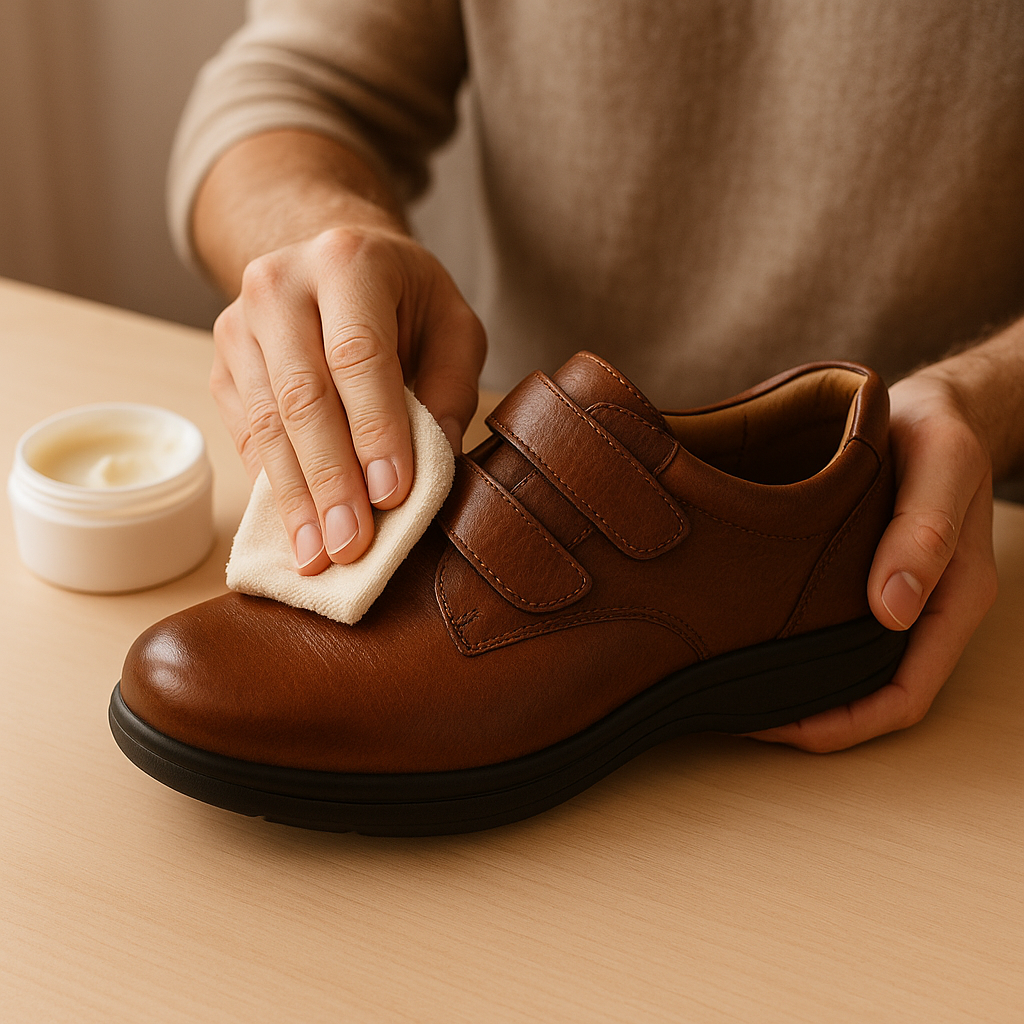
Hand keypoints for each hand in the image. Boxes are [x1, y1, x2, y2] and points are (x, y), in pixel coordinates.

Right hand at [210, 225, 485, 574]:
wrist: (333, 265)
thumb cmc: (406, 303)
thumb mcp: (452, 326)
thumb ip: (451, 388)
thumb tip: (434, 467)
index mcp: (347, 261)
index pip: (358, 355)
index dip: (375, 430)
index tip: (393, 496)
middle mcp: (280, 286)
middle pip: (302, 395)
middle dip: (330, 479)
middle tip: (352, 545)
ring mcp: (240, 326)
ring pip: (266, 423)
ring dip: (296, 497)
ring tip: (319, 555)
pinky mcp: (223, 366)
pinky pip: (247, 436)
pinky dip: (273, 488)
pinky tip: (295, 531)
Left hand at [749, 369, 997, 751]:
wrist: (929, 406)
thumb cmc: (939, 434)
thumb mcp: (941, 470)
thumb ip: (924, 533)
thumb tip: (892, 609)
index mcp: (953, 599)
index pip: (905, 693)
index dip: (847, 724)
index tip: (782, 726)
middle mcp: (920, 608)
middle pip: (868, 693)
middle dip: (812, 718)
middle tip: (736, 711)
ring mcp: (890, 595)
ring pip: (845, 666)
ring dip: (798, 685)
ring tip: (733, 683)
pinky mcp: (860, 576)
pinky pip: (829, 627)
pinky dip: (793, 644)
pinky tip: (748, 634)